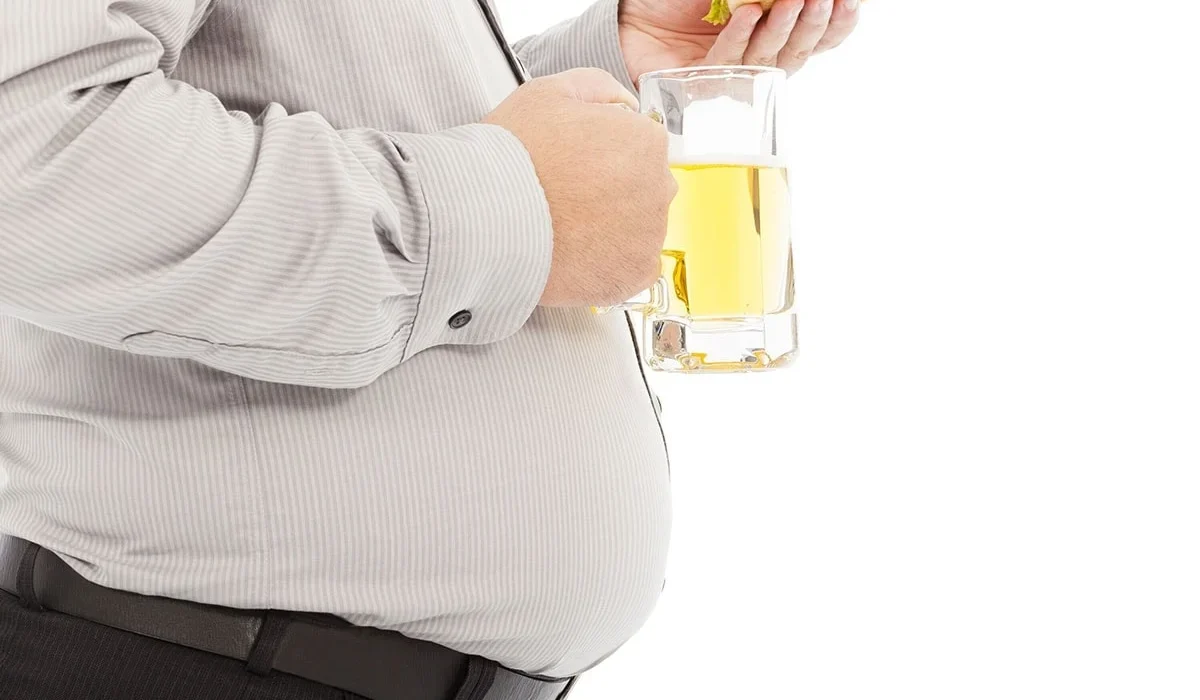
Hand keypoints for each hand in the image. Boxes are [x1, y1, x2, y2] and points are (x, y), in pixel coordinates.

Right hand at [483, 68, 675, 307]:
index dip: (604, 152)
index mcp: (645, 141)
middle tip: (569, 195)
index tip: (577, 164)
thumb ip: (599, 88)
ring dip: (612, 226)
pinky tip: (578, 250)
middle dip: (614, 189)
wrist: (484, 217)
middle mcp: (658, 188)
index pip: (640, 145)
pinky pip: (633, 267)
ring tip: (567, 225)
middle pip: (644, 186)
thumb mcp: (550, 91)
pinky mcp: (633, 275)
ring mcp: (648, 235)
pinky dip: (610, 263)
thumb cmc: (513, 155)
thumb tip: (626, 107)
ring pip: (639, 228)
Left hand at [619, 0, 860, 83]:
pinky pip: (726, 61)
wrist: (632, 18)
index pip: (819, 37)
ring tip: (793, 0)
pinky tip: (749, 14)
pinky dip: (739, 36)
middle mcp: (758, 58)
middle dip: (816, 24)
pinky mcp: (701, 83)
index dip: (838, 23)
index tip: (850, 2)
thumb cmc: (679, 2)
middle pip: (799, 51)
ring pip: (768, 60)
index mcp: (774, 36)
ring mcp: (731, 74)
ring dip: (784, 28)